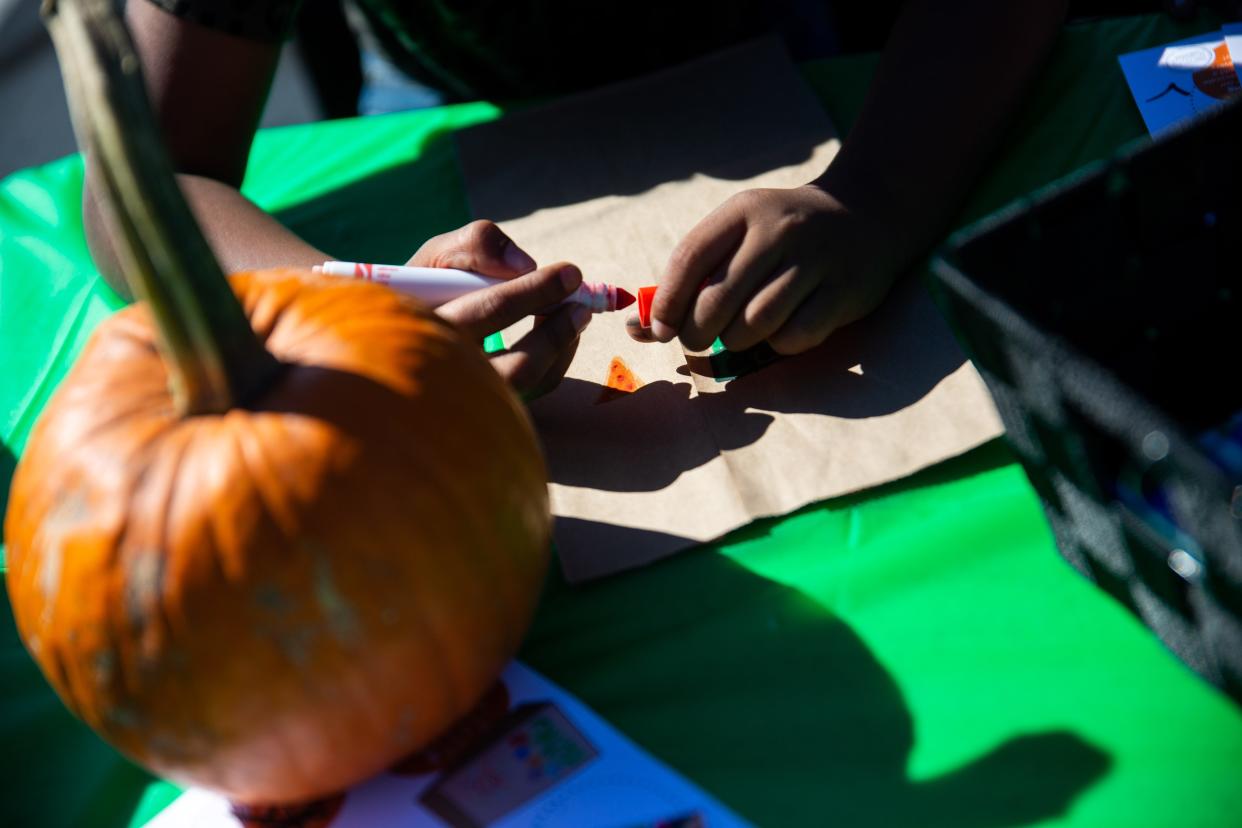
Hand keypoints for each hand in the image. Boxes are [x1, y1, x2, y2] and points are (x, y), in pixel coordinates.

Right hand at [412, 220, 590, 398]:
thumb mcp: (437, 258)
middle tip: (581, 304)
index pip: (491, 312)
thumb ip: (477, 245)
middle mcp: (443, 377)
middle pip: (516, 366)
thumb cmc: (420, 293)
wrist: (401, 345)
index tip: (570, 273)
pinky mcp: (482, 411)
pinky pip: (526, 395)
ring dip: (558, 349)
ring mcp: (462, 403)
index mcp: (424, 330)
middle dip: (555, 329)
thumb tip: (525, 265)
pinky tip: (559, 337)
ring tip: (576, 316)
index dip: (537, 291)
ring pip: (524, 388)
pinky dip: (550, 365)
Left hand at [626, 185, 904, 354]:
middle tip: (698, 340)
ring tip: (738, 335)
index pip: (690, 258)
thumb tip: (641, 329)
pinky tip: (780, 332)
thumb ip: (694, 275)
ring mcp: (815, 260)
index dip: (667, 302)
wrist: (865, 213)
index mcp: (743, 211)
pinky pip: (796, 336)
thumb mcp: (740, 233)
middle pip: (718, 299)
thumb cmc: (782, 235)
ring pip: (756, 322)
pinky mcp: (845, 290)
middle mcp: (779, 230)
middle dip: (697, 332)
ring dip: (737, 341)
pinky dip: (779, 344)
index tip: (659, 329)